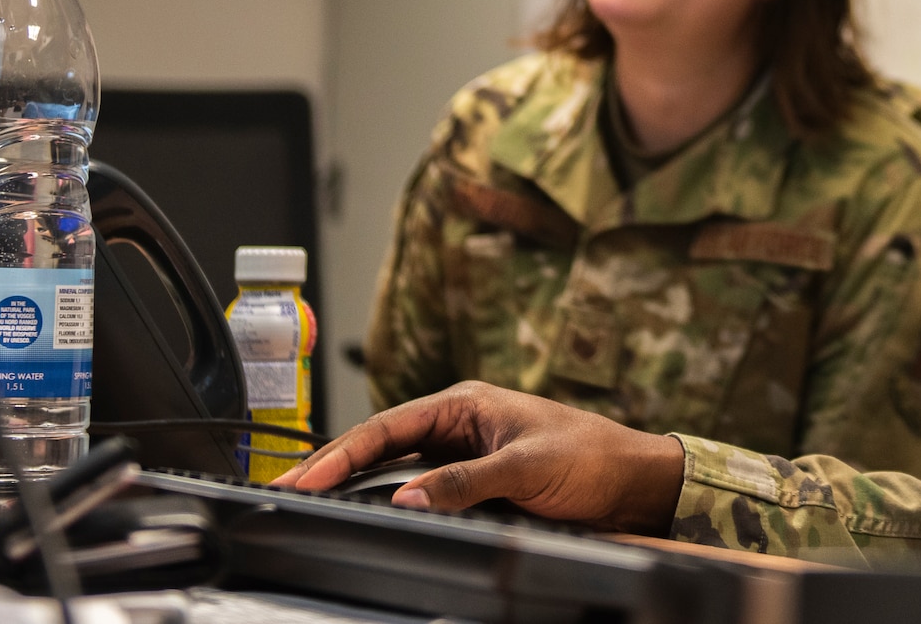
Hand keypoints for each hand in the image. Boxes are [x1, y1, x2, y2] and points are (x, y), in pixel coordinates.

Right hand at [272, 380, 685, 533]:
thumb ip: (465, 482)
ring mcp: (463, 456)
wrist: (634, 483)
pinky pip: (419, 492)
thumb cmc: (592, 457)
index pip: (387, 425)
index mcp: (465, 403)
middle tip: (285, 491)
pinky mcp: (473, 486)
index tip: (304, 477)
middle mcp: (458, 425)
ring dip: (355, 485)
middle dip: (332, 466)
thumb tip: (410, 497)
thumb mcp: (526, 467)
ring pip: (394, 469)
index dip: (341, 452)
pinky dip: (388, 502)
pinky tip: (366, 516)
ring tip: (311, 503)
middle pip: (380, 445)